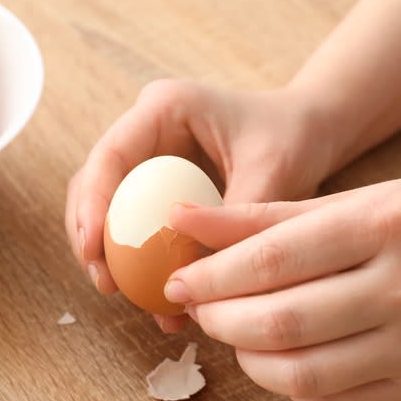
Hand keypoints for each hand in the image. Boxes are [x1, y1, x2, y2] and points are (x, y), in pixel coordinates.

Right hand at [65, 79, 336, 331]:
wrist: (310, 132)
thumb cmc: (294, 137)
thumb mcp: (273, 172)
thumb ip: (233, 217)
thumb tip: (192, 274)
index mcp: (165, 107)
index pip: (111, 155)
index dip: (92, 203)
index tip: (94, 251)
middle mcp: (145, 130)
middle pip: (93, 181)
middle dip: (90, 234)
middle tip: (104, 282)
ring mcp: (147, 157)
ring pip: (104, 204)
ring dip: (105, 250)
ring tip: (117, 292)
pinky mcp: (155, 184)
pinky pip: (131, 221)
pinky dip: (133, 257)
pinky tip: (150, 293)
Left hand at [166, 177, 400, 400]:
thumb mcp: (341, 202)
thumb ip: (256, 217)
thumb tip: (178, 220)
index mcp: (390, 222)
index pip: (272, 260)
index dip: (210, 277)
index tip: (178, 281)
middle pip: (281, 322)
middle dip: (219, 320)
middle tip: (199, 307)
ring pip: (300, 373)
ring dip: (246, 356)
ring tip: (233, 331)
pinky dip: (287, 383)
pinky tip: (277, 356)